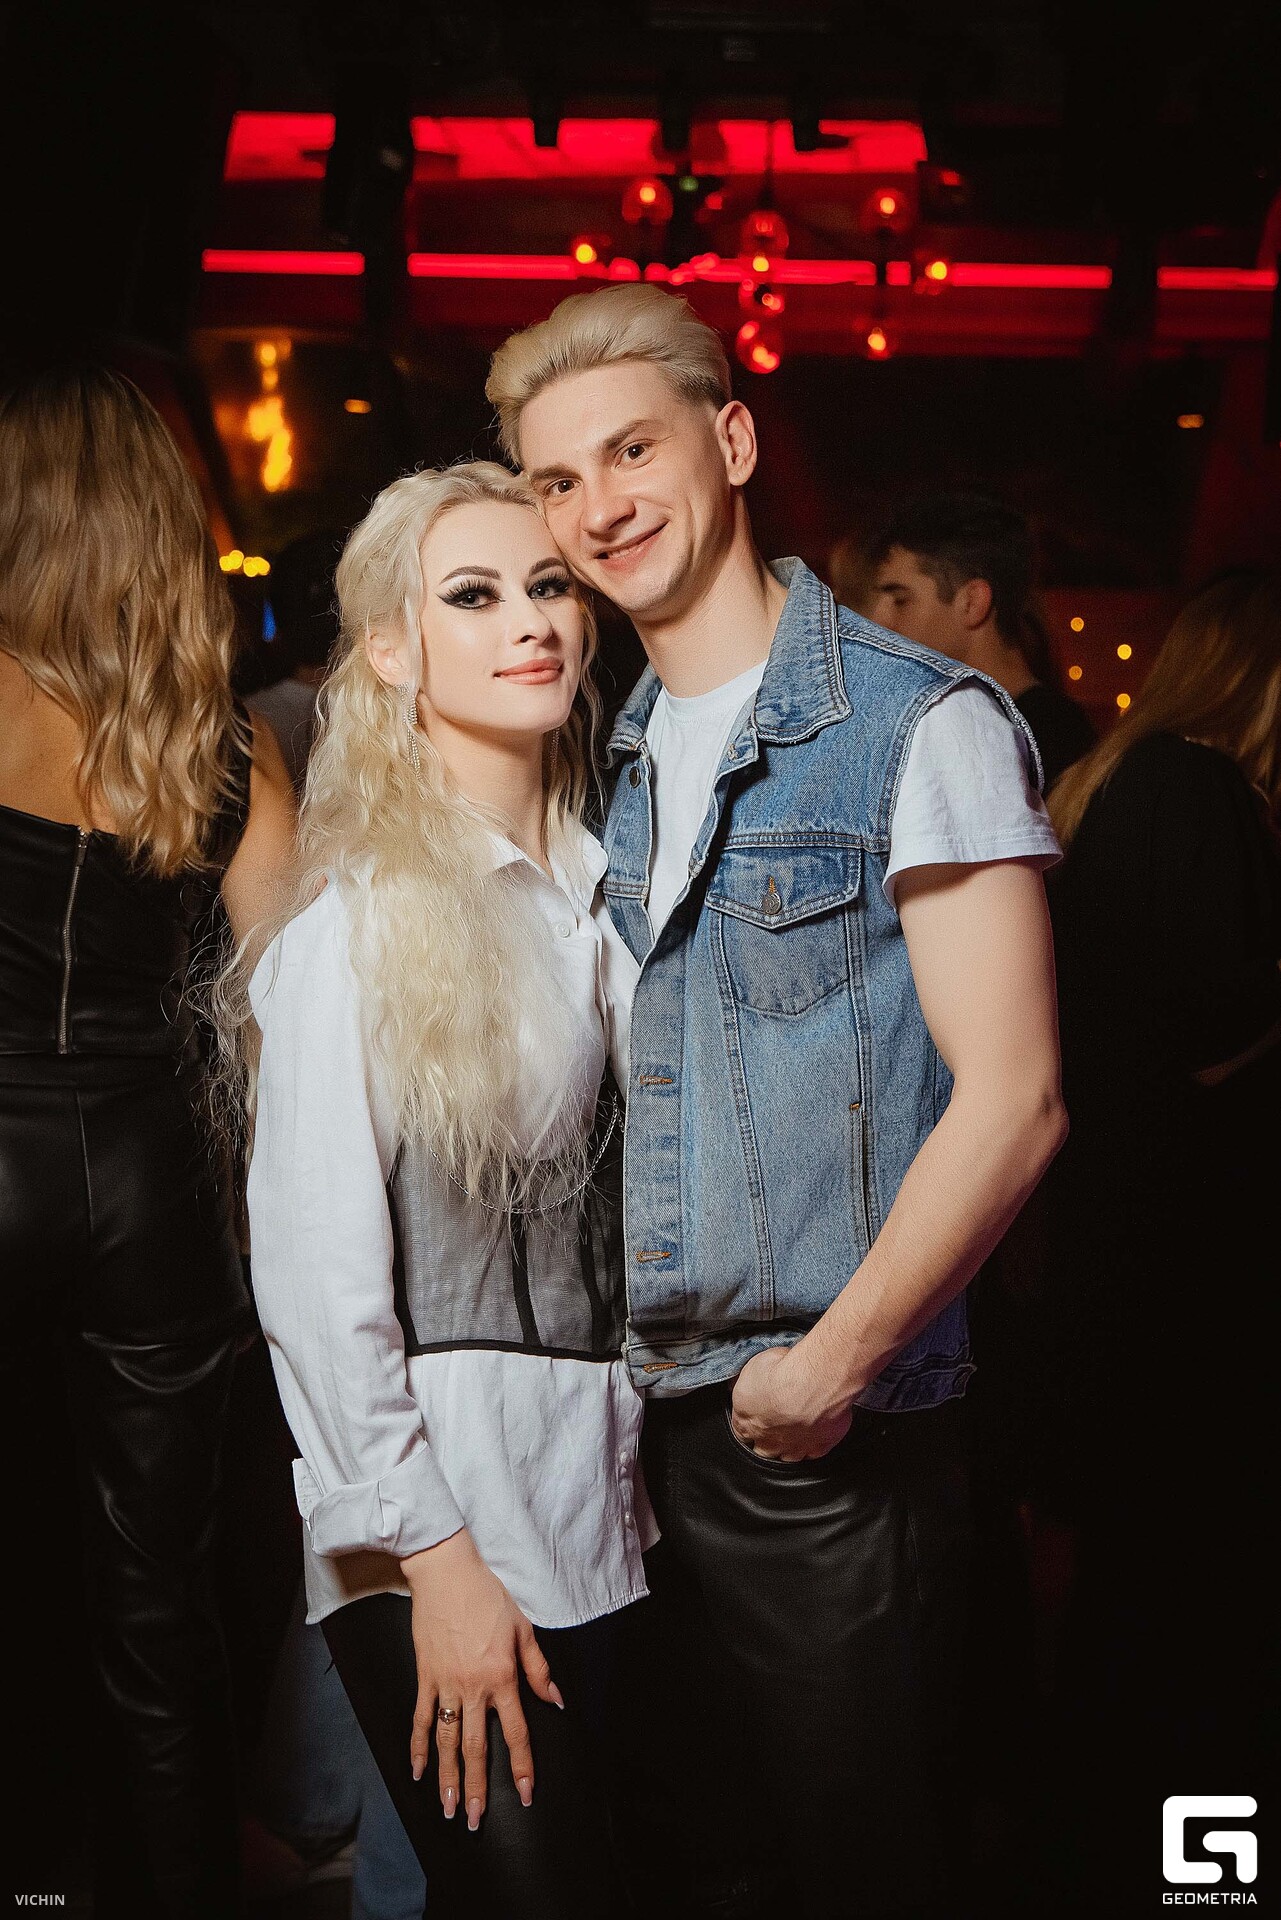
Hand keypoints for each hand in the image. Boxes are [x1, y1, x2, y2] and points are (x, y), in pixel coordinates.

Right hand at [399, 1530, 562, 1829]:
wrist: (447, 1572)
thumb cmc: (489, 1595)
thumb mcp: (524, 1628)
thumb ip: (539, 1669)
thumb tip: (556, 1701)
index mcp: (502, 1677)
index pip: (516, 1733)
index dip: (522, 1766)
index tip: (525, 1794)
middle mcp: (474, 1688)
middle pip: (477, 1748)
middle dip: (476, 1788)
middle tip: (473, 1820)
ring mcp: (446, 1684)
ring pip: (447, 1741)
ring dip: (447, 1778)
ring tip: (447, 1809)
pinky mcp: (425, 1676)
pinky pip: (420, 1718)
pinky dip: (418, 1746)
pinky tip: (418, 1771)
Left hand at [729, 1344, 852, 1461]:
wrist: (815, 1381)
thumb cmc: (782, 1373)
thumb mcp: (751, 1368)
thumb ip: (746, 1385)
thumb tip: (747, 1385)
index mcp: (746, 1422)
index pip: (741, 1431)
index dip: (749, 1421)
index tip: (756, 1412)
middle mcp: (768, 1441)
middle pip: (763, 1450)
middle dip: (767, 1439)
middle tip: (778, 1419)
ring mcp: (794, 1448)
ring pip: (788, 1456)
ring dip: (791, 1443)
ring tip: (799, 1424)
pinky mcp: (818, 1448)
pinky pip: (813, 1452)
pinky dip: (814, 1442)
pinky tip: (817, 1428)